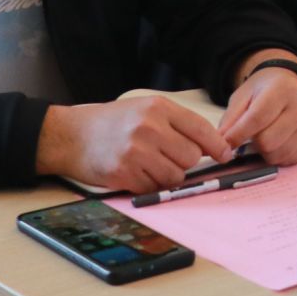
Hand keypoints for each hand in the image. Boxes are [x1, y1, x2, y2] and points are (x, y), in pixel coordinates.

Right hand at [36, 97, 234, 193]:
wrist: (71, 135)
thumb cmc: (112, 122)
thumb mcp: (145, 109)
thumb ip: (176, 123)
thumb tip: (211, 145)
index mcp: (158, 108)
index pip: (201, 129)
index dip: (217, 145)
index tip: (225, 154)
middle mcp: (149, 128)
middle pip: (190, 156)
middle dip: (184, 161)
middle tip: (167, 156)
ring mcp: (136, 151)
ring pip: (174, 175)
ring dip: (167, 175)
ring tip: (149, 164)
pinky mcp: (124, 173)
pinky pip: (153, 188)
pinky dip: (149, 185)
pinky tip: (136, 172)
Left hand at [218, 67, 296, 166]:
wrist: (289, 83)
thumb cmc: (263, 91)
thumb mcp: (243, 97)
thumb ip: (231, 119)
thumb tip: (221, 145)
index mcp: (282, 90)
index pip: (257, 118)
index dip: (238, 134)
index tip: (225, 144)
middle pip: (268, 141)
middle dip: (254, 143)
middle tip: (253, 135)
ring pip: (278, 154)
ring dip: (265, 151)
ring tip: (267, 136)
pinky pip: (289, 159)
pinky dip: (279, 155)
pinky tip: (279, 140)